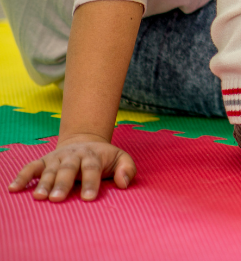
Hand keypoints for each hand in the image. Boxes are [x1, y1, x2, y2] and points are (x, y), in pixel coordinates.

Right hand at [9, 134, 135, 201]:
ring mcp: (57, 158)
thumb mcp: (121, 158)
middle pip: (68, 169)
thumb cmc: (104, 157)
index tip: (89, 198)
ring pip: (49, 170)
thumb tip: (123, 183)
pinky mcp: (43, 161)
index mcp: (93, 155)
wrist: (85, 141)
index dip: (91, 182)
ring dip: (43, 183)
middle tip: (57, 199)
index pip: (92, 169)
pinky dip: (22, 177)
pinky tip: (14, 188)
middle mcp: (73, 156)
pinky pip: (31, 168)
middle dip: (63, 184)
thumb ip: (127, 169)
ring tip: (39, 197)